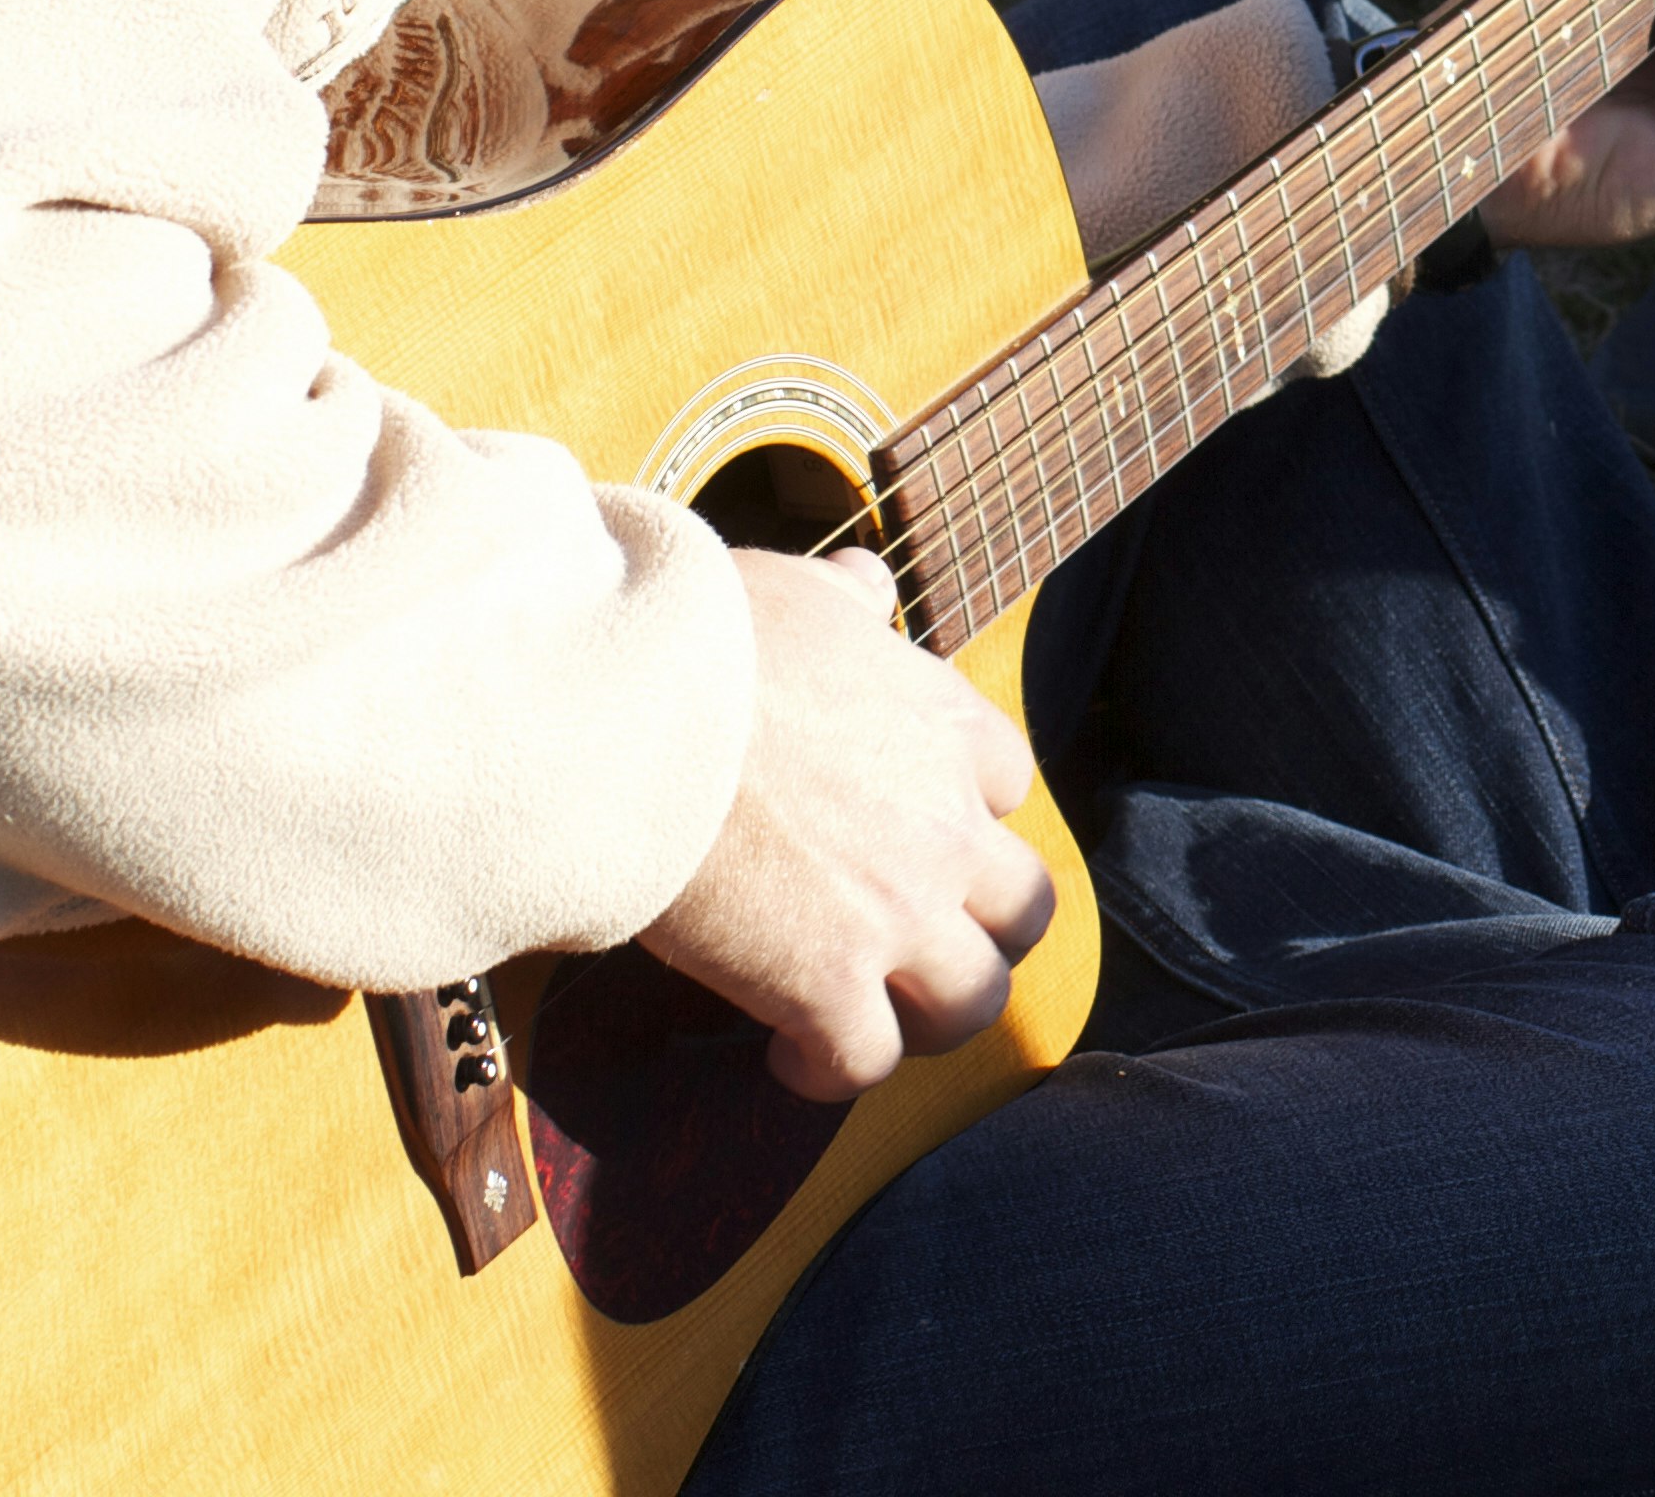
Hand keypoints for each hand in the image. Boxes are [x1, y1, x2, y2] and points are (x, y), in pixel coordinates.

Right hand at [640, 548, 1058, 1102]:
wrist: (630, 712)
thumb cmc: (701, 643)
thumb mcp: (798, 593)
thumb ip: (849, 601)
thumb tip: (867, 584)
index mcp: (944, 727)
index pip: (1009, 784)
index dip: (967, 814)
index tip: (913, 830)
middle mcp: (943, 827)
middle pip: (1024, 910)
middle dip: (981, 934)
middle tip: (915, 944)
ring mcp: (896, 913)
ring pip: (974, 1003)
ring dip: (927, 1017)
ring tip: (869, 1014)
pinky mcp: (824, 984)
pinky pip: (865, 1063)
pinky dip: (832, 1072)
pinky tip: (787, 1055)